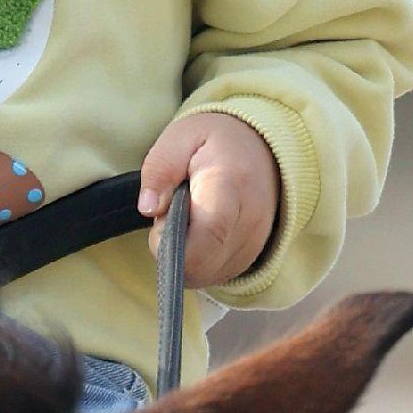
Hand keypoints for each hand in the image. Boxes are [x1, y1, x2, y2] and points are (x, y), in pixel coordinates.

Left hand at [138, 111, 280, 285]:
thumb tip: (149, 209)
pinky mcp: (251, 257)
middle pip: (202, 264)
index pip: (209, 232)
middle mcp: (250, 220)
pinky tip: (198, 233)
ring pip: (205, 275)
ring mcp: (255, 243)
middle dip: (170, 252)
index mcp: (230, 183)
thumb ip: (160, 169)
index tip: (157, 223)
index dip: (171, 242)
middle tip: (170, 218)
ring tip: (187, 221)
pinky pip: (214, 276)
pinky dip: (197, 262)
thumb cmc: (215, 140)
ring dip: (183, 258)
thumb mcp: (179, 137)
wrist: (264, 147)